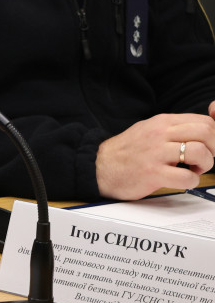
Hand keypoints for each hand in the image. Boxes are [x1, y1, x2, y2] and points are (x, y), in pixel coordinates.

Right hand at [95, 109, 214, 199]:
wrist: (99, 166)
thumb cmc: (127, 151)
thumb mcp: (149, 129)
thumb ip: (174, 128)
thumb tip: (203, 127)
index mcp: (161, 122)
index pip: (203, 120)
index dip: (214, 136)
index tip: (208, 147)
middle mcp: (159, 134)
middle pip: (206, 132)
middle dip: (213, 149)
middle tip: (204, 158)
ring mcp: (156, 153)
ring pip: (199, 152)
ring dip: (205, 165)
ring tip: (193, 169)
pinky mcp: (153, 173)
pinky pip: (187, 177)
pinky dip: (191, 181)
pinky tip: (183, 180)